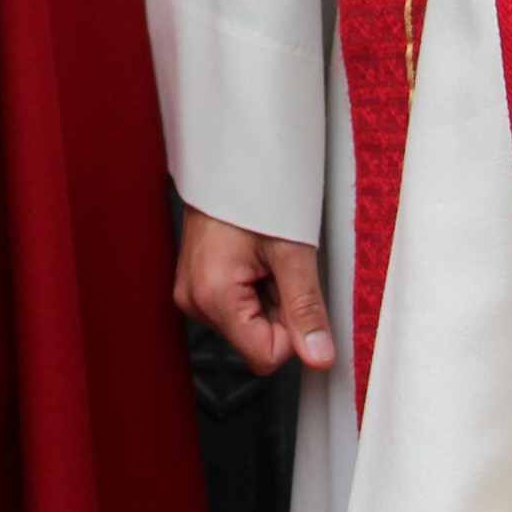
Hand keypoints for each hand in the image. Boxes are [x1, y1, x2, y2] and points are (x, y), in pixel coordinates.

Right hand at [172, 205, 336, 374]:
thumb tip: (319, 357)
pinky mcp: (197, 283)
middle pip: (256, 341)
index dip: (292, 331)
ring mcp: (192, 291)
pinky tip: (254, 258)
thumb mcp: (292, 251)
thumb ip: (306, 309)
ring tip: (265, 256)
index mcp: (212, 295)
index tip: (294, 290)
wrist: (231, 154)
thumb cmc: (256, 189)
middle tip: (279, 265)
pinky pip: (236, 306)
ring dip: (268, 297)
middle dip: (279, 310)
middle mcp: (194, 299)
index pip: (265, 357)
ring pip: (249, 325)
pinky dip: (254, 287)